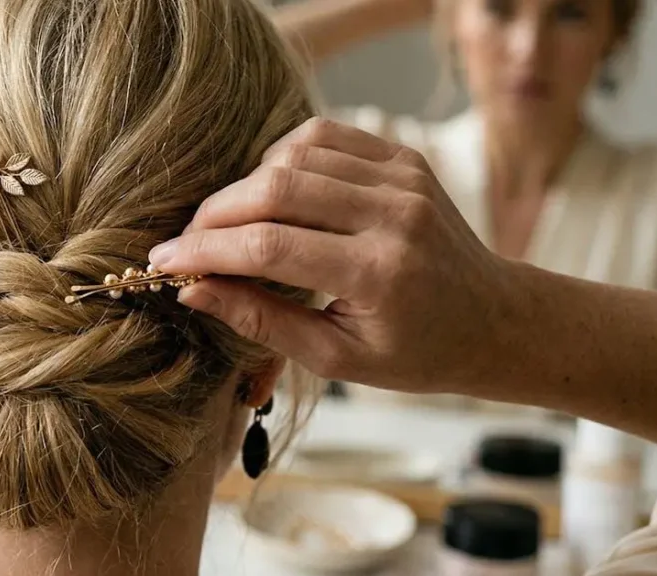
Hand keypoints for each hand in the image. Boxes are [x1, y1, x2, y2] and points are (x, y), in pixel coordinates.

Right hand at [149, 118, 520, 393]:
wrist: (492, 319)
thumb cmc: (414, 351)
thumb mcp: (335, 357)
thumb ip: (260, 320)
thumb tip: (192, 290)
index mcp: (380, 274)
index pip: (270, 246)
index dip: (206, 251)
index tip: (163, 263)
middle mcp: (394, 214)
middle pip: (275, 189)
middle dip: (214, 214)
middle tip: (185, 244)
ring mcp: (402, 178)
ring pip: (293, 155)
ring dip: (244, 186)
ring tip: (224, 224)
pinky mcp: (402, 158)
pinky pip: (323, 137)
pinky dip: (281, 159)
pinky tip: (267, 192)